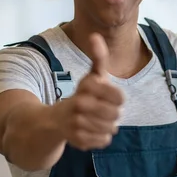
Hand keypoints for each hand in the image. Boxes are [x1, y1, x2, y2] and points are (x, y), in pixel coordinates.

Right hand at [55, 33, 124, 149]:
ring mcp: (77, 123)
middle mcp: (80, 104)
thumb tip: (95, 35)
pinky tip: (92, 129)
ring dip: (108, 125)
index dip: (118, 98)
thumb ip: (98, 57)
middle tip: (103, 110)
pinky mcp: (78, 140)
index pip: (120, 97)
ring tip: (97, 119)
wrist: (56, 119)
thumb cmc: (83, 95)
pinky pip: (104, 140)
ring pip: (111, 128)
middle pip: (117, 114)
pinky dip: (102, 136)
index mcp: (87, 87)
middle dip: (114, 113)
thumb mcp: (92, 76)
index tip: (111, 97)